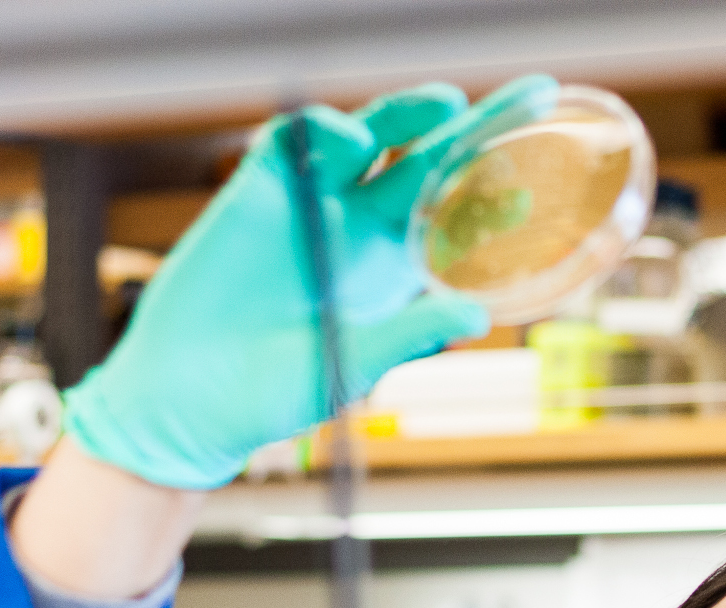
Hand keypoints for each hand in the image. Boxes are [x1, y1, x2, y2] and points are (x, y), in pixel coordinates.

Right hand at [63, 76, 558, 490]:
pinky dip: (323, 127)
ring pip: (371, 137)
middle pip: (426, 160)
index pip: (454, 218)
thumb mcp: (352, 364)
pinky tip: (344, 137)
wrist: (187, 395)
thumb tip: (477, 316)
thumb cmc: (272, 393)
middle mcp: (360, 228)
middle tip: (529, 94)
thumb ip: (409, 333)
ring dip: (407, 113)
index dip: (494, 194)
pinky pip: (296, 142)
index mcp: (393, 270)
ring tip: (443, 105)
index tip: (537, 182)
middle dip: (474, 126)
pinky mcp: (259, 192)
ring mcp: (312, 204)